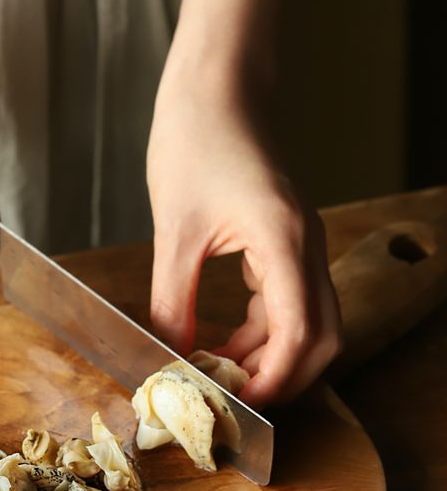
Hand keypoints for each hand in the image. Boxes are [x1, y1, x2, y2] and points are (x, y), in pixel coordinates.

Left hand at [147, 83, 341, 408]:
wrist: (216, 88)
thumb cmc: (195, 141)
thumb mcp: (174, 231)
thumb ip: (173, 299)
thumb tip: (169, 354)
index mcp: (284, 242)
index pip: (298, 333)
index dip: (272, 379)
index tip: (238, 403)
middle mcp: (304, 246)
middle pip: (320, 336)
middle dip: (281, 375)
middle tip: (232, 397)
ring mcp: (298, 243)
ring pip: (304, 321)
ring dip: (266, 355)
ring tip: (215, 372)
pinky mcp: (283, 241)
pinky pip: (284, 300)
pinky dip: (259, 331)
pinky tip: (220, 340)